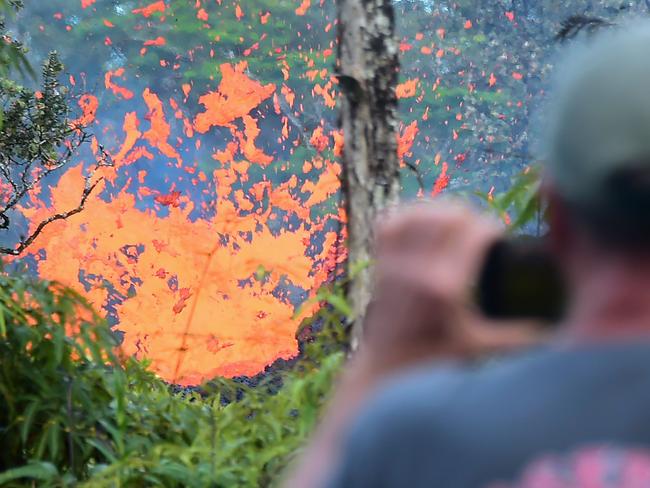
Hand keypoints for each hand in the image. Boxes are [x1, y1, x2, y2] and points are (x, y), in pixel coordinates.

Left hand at [360, 200, 542, 372]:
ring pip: (422, 212)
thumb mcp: (479, 347)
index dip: (493, 228)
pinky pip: (392, 221)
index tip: (499, 239)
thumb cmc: (435, 357)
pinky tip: (425, 221)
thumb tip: (556, 331)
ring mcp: (395, 262)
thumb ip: (517, 337)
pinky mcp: (380, 260)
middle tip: (480, 233)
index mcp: (446, 286)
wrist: (387, 363)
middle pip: (451, 214)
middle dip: (472, 217)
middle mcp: (418, 268)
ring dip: (442, 212)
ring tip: (457, 225)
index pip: (475, 231)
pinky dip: (409, 215)